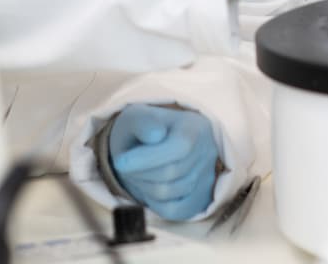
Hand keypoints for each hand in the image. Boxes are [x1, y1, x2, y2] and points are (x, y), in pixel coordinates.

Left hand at [108, 104, 219, 221]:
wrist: (154, 142)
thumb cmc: (144, 129)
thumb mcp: (138, 116)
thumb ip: (143, 122)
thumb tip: (155, 135)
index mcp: (195, 127)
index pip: (177, 149)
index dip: (146, 158)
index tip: (120, 162)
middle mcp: (207, 152)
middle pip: (170, 173)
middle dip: (139, 171)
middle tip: (125, 165)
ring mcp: (206, 177)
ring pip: (168, 193)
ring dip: (143, 185)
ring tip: (136, 173)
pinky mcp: (200, 199)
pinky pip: (173, 211)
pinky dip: (153, 202)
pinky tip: (147, 187)